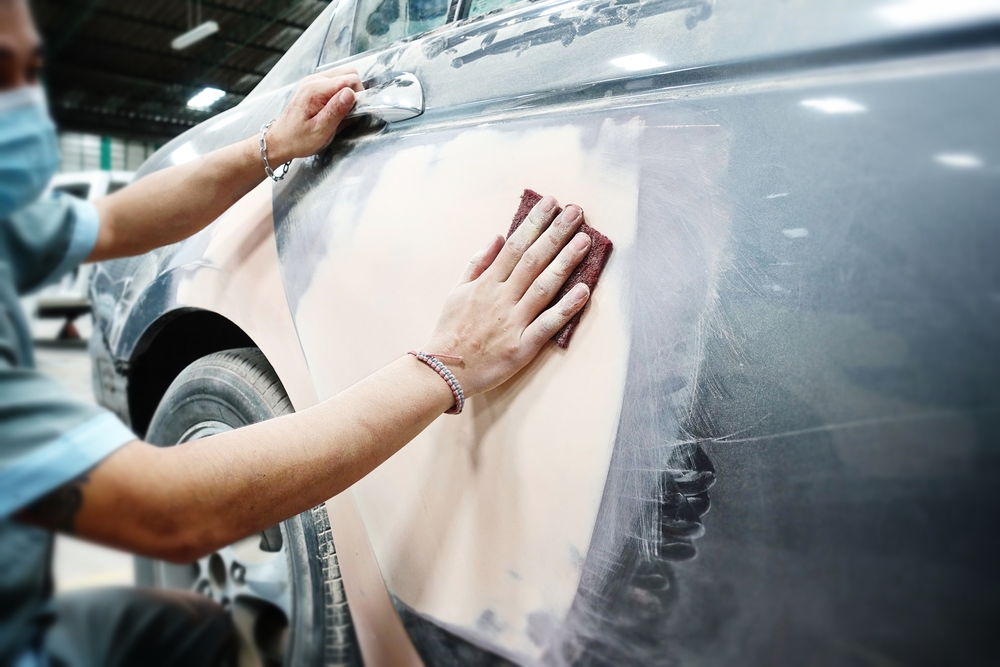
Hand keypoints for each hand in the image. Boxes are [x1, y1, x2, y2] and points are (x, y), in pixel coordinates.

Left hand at [263, 67, 363, 163]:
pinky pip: (337, 82)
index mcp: (316, 89)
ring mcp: (314, 81)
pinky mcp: (315, 85)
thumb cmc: (298, 139)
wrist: (280, 140)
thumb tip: (351, 93)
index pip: (350, 80)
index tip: (351, 113)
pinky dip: (342, 94)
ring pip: (345, 76)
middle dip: (355, 93)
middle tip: (348, 113)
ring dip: (349, 93)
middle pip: (349, 73)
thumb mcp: (321, 130)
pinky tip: (335, 108)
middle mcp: (314, 80)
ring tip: (341, 112)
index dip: (357, 97)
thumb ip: (336, 111)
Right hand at [422, 196, 592, 396]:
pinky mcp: (523, 346)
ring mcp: (513, 322)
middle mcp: (501, 298)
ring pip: (543, 286)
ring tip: (584, 240)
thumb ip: (477, 263)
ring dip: (565, 262)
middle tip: (576, 212)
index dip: (534, 223)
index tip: (550, 204)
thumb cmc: (450, 331)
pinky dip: (566, 307)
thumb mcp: (457, 291)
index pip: (514, 246)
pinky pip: (548, 324)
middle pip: (532, 260)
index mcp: (486, 284)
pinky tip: (584, 290)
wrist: (444, 371)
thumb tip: (497, 237)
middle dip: (556, 233)